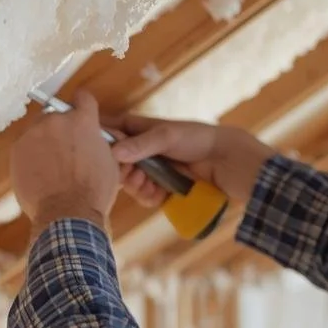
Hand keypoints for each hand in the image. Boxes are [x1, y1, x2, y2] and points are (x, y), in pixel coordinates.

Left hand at [10, 90, 119, 230]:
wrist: (66, 213)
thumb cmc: (92, 192)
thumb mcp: (109, 161)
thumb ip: (97, 142)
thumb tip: (93, 139)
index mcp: (83, 121)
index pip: (82, 98)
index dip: (82, 105)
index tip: (80, 111)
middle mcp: (56, 121)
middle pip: (56, 115)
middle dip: (60, 129)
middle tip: (64, 151)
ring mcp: (34, 134)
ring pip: (37, 131)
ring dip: (43, 142)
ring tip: (51, 167)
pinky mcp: (16, 150)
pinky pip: (24, 147)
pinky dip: (30, 157)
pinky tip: (39, 174)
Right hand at [108, 113, 275, 206]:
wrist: (228, 162)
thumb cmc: (198, 139)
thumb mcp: (167, 136)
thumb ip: (140, 144)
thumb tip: (114, 153)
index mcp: (141, 131)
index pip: (113, 130)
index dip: (103, 139)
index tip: (98, 150)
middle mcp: (144, 151)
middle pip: (117, 162)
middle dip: (121, 171)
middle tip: (132, 175)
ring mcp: (153, 171)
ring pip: (130, 182)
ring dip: (135, 186)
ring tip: (147, 185)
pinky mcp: (163, 190)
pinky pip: (145, 196)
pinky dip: (148, 197)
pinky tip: (158, 194)